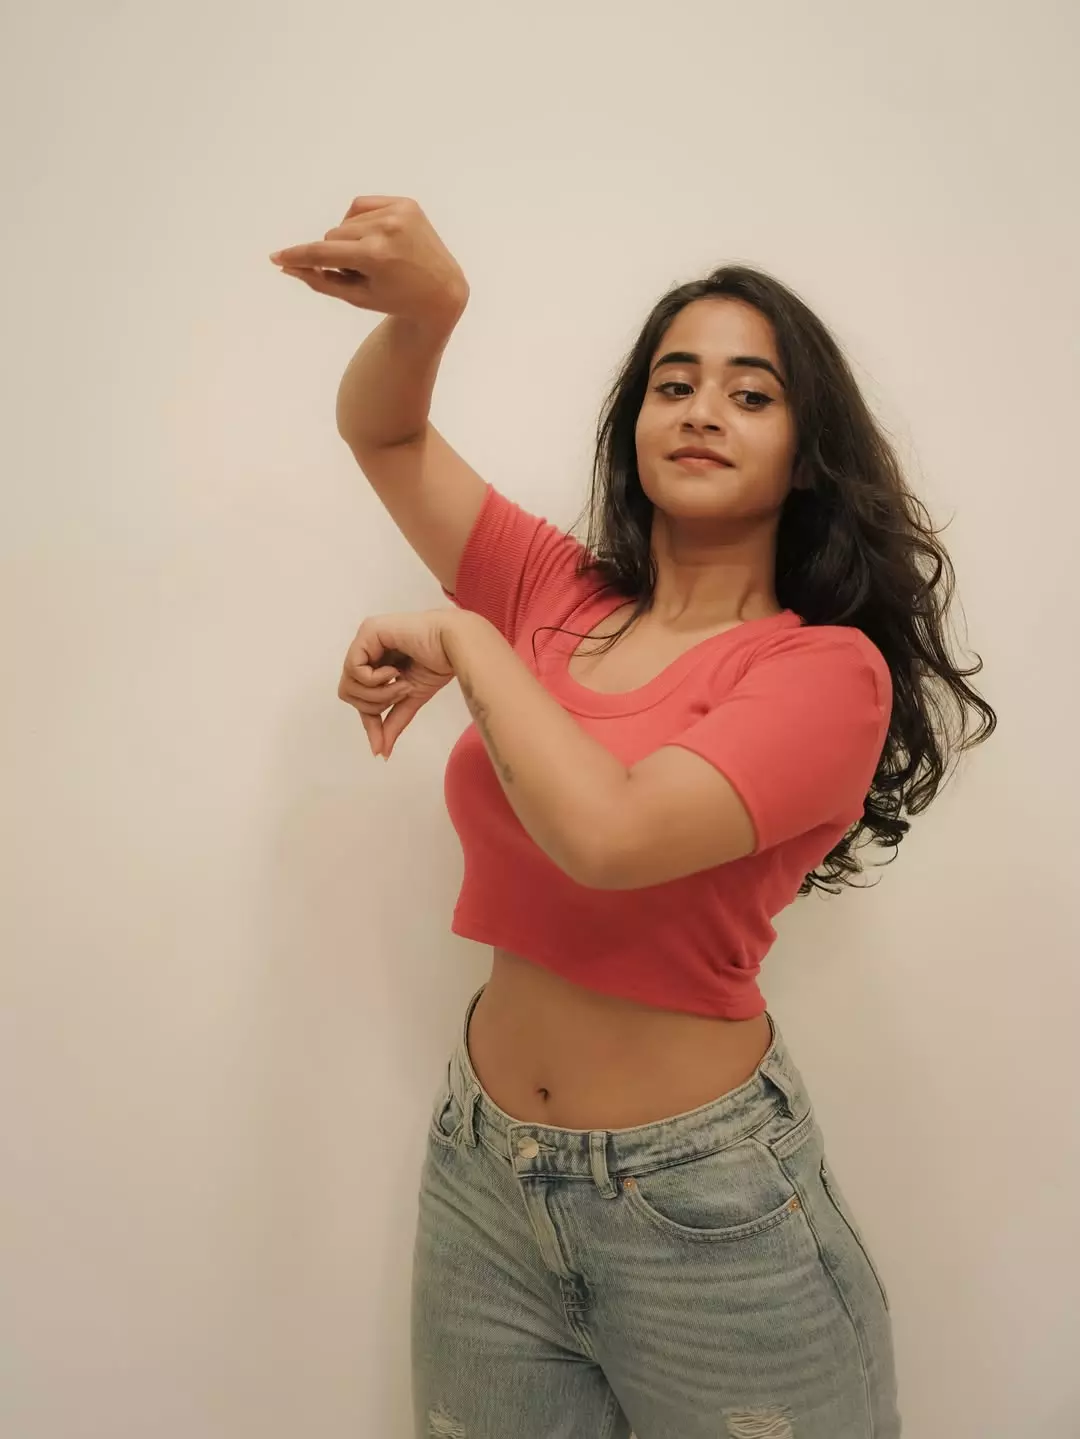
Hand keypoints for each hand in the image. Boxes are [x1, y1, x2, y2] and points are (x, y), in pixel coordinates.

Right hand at [270, 195, 468, 321]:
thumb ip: (320, 281)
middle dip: (338, 255)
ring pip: (345, 221)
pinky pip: (361, 206)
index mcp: (376, 256)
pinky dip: (360, 222)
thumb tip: (287, 266)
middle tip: (363, 273)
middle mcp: (387, 230)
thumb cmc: (396, 299)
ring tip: (375, 259)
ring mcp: (399, 213)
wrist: (442, 291)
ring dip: (350, 240)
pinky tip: (376, 238)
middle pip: (332, 235)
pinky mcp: (406, 203)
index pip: (325, 252)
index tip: (277, 256)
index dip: (299, 255)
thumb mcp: (356, 296)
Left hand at [338, 609, 456, 758]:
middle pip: (349, 692)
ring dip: (379, 692)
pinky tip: (395, 671)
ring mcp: (365, 638)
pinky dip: (375, 679)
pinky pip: (354, 669)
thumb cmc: (438, 664)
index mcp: (375, 660)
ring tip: (402, 682)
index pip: (359, 696)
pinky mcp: (368, 631)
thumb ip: (393, 721)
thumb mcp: (410, 698)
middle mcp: (366, 648)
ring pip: (349, 683)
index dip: (369, 721)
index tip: (379, 747)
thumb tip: (381, 752)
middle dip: (375, 703)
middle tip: (402, 692)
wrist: (454, 646)